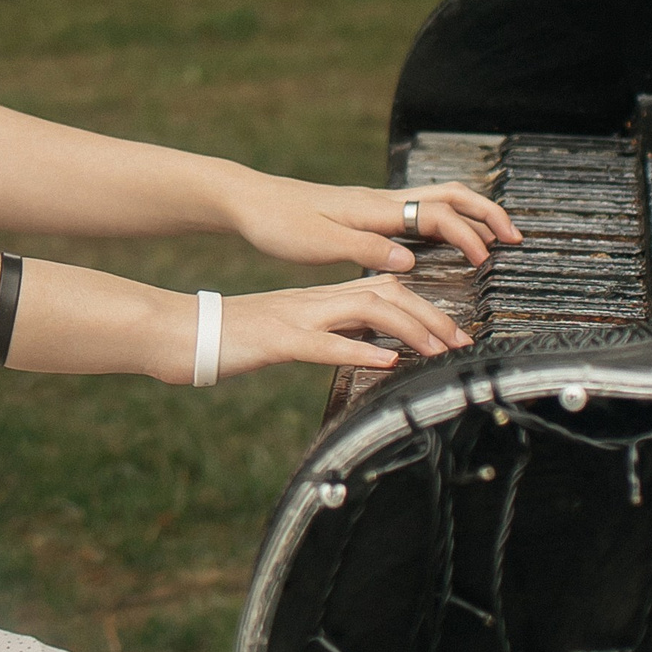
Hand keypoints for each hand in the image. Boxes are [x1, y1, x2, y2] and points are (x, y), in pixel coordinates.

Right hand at [211, 274, 469, 379]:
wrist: (188, 331)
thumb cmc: (238, 338)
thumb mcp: (295, 333)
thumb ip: (332, 333)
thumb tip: (371, 347)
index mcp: (320, 299)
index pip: (384, 288)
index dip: (424, 307)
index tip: (454, 332)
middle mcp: (315, 301)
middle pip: (385, 293)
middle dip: (430, 316)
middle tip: (462, 341)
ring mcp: (297, 317)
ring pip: (364, 310)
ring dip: (407, 329)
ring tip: (437, 350)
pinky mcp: (278, 340)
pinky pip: (324, 344)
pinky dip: (358, 352)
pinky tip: (383, 363)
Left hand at [226, 174, 520, 271]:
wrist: (249, 202)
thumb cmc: (278, 223)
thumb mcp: (318, 244)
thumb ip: (366, 251)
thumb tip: (411, 260)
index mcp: (374, 209)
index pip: (437, 214)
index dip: (467, 235)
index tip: (486, 260)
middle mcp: (380, 201)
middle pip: (447, 195)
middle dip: (485, 212)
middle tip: (514, 236)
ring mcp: (374, 204)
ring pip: (435, 199)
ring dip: (469, 214)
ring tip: (492, 237)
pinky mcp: (364, 213)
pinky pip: (417, 210)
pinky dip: (444, 219)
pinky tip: (445, 239)